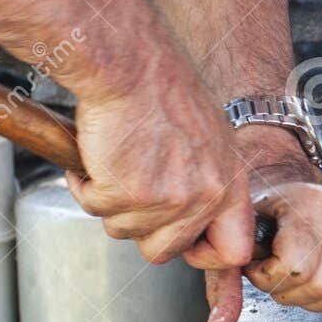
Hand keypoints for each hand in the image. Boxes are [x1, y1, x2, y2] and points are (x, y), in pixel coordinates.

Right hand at [67, 63, 254, 269]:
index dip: (205, 254)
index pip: (234, 250)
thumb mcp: (211, 140)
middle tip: (132, 192)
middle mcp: (204, 196)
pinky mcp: (126, 193)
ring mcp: (166, 199)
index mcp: (228, 185)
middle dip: (142, 227)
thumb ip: (209, 182)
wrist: (132, 67)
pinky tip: (98, 155)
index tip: (187, 245)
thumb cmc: (164, 93)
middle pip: (165, 250)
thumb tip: (201, 220)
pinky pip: (94, 208)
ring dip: (111, 202)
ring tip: (118, 161)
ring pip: (124, 231)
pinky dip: (87, 185)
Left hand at [201, 146, 321, 321]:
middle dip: (294, 294)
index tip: (259, 268)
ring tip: (306, 287)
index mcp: (308, 202)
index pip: (295, 268)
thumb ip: (225, 281)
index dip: (270, 281)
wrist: (294, 194)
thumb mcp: (238, 236)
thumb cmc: (266, 216)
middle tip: (282, 280)